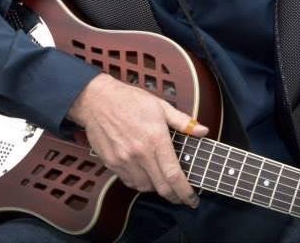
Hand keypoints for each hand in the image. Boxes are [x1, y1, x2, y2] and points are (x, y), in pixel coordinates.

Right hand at [67, 72, 208, 207]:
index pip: (174, 175)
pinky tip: (144, 173)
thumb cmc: (130, 100)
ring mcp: (124, 160)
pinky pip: (129, 182)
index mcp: (156, 138)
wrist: (97, 100)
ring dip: (156, 188)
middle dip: (174, 197)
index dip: (185, 192)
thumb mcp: (161, 105)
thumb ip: (183, 121)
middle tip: (181, 197)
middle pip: (161, 187)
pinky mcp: (112, 163)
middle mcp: (140, 153)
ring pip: (145, 187)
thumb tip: (202, 131)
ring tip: (162, 180)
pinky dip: (139, 182)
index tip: (192, 199)